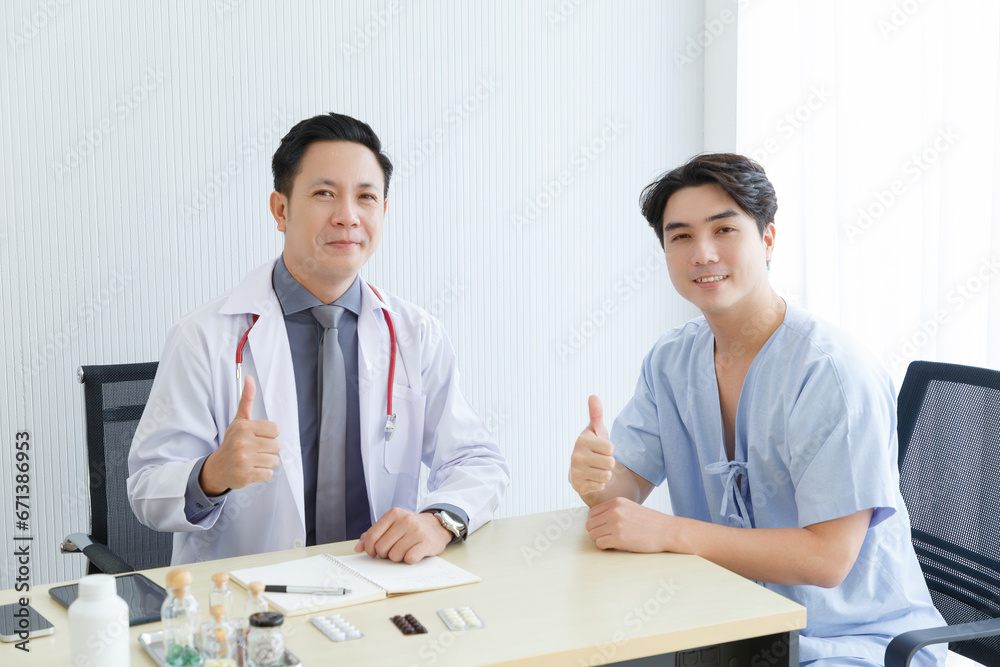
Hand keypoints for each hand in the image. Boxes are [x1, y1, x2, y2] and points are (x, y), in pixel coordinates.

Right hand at [199, 376, 280, 495]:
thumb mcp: (239, 420)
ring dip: (266, 462)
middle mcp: (243, 443)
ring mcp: (244, 460)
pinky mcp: (245, 475)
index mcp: (244, 427)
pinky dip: (263, 474)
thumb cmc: (232, 442)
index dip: (269, 435)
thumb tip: (249, 378)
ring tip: (253, 460)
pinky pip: (269, 474)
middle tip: (255, 450)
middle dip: (269, 450)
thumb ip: (247, 400)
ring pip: (274, 461)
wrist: (217, 467)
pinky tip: (252, 469)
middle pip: (277, 446)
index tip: (258, 437)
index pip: (276, 430)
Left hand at [354, 508, 451, 563]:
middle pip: (382, 548)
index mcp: (393, 514)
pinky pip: (409, 559)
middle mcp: (405, 520)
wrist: (436, 526)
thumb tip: (358, 548)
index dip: (370, 549)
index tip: (374, 553)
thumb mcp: (392, 525)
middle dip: (385, 554)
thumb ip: (373, 534)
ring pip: (394, 555)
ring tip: (405, 550)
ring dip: (397, 558)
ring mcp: (416, 531)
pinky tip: (413, 553)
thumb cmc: (410, 528)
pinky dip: (409, 560)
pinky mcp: (426, 542)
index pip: (372, 535)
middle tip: (393, 550)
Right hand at [570, 395, 615, 496]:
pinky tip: (593, 479)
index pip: (610, 448)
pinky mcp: (577, 486)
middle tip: (600, 461)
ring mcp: (576, 472)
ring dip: (605, 474)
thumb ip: (596, 414)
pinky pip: (600, 486)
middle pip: (610, 463)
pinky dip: (599, 484)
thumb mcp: (596, 431)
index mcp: (581, 440)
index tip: (601, 450)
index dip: (609, 450)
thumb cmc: (594, 448)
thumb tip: (593, 396)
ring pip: (606, 475)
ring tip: (597, 470)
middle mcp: (576, 456)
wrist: (584, 471)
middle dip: (609, 463)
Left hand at [586, 497, 670, 552]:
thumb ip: (614, 510)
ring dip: (600, 540)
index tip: (606, 528)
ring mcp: (616, 525)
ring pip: (593, 535)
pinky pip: (600, 544)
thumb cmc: (650, 522)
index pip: (592, 513)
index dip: (597, 522)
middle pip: (590, 524)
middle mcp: (614, 511)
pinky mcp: (619, 539)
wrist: (667, 531)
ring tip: (613, 541)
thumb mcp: (631, 508)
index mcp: (616, 502)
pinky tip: (616, 546)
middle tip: (608, 537)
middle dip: (597, 532)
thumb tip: (596, 521)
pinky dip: (605, 547)